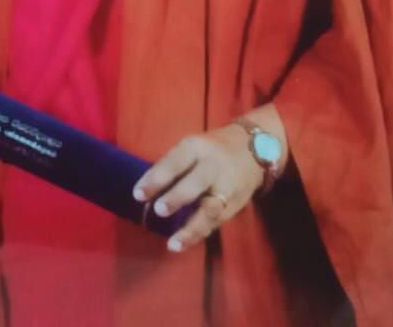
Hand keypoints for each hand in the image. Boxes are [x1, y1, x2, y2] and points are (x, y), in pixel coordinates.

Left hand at [132, 123, 262, 253]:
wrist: (255, 148)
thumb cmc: (212, 148)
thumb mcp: (194, 146)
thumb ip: (173, 165)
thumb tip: (146, 189)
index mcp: (197, 147)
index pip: (175, 161)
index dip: (156, 177)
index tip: (137, 194)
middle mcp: (213, 166)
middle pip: (196, 182)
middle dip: (177, 197)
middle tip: (158, 210)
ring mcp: (226, 187)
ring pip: (210, 209)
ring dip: (191, 228)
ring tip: (173, 243)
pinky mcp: (234, 205)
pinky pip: (215, 222)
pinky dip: (198, 235)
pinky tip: (181, 245)